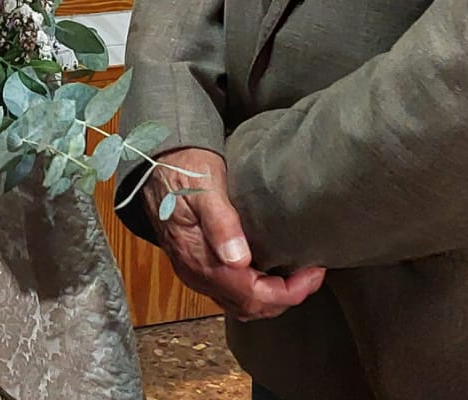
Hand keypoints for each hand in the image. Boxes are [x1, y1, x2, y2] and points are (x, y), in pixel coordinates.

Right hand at [142, 147, 325, 321]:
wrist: (154, 160)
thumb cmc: (182, 168)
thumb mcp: (205, 187)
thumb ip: (221, 223)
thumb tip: (239, 260)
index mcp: (198, 259)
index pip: (251, 295)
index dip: (288, 292)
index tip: (313, 273)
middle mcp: (196, 273)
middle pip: (248, 307)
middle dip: (285, 297)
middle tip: (311, 275)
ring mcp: (195, 270)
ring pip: (240, 304)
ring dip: (272, 297)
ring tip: (297, 276)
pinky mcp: (197, 263)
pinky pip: (230, 292)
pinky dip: (256, 290)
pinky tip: (269, 271)